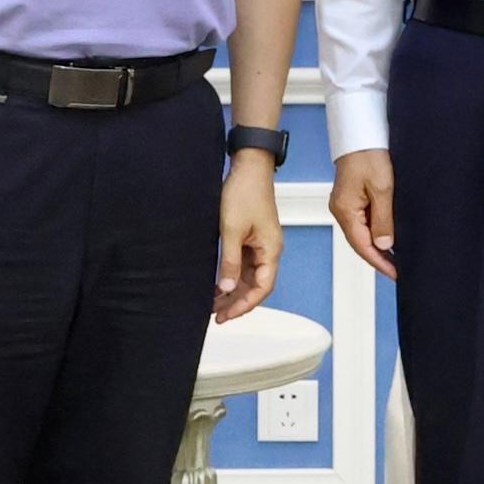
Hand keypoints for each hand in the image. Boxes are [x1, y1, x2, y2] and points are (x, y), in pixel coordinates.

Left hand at [216, 155, 280, 320]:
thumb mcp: (231, 230)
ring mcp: (260, 245)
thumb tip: (225, 288)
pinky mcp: (251, 238)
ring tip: (213, 304)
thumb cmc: (244, 192)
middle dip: (236, 302)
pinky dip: (232, 276)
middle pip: (256, 286)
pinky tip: (218, 284)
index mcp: (271, 250)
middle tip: (216, 316)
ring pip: (249, 277)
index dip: (244, 305)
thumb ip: (229, 261)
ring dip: (233, 291)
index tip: (226, 315)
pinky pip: (244, 265)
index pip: (262, 288)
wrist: (248, 167)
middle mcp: (269, 250)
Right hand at [332, 148, 397, 278]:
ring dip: (378, 244)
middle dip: (379, 257)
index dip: (380, 262)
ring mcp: (346, 204)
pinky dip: (376, 230)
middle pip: (361, 242)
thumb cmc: (368, 154)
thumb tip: (383, 244)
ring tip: (397, 256)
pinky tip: (388, 235)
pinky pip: (364, 220)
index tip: (396, 273)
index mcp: (345, 210)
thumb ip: (383, 219)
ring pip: (363, 232)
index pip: (362, 246)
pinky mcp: (352, 197)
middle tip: (399, 268)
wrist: (362, 132)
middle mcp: (342, 210)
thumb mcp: (382, 189)